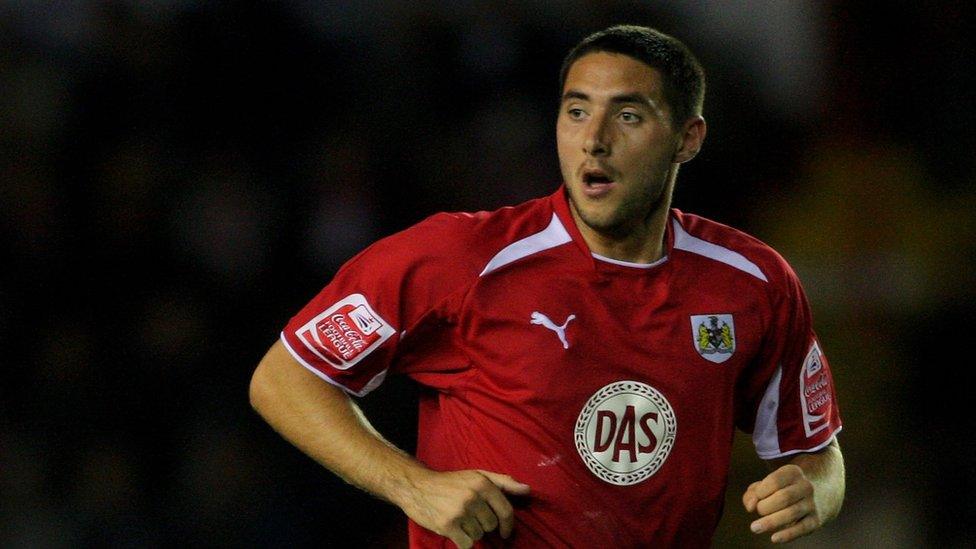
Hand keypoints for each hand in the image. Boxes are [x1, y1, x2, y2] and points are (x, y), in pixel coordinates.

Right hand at [398, 468, 530, 547]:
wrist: (417, 486)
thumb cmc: (451, 482)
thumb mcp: (477, 475)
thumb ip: (504, 482)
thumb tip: (527, 490)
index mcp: (483, 484)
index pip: (505, 511)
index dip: (509, 525)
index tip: (507, 533)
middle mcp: (473, 497)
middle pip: (491, 525)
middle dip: (483, 524)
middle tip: (469, 516)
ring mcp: (460, 512)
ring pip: (478, 535)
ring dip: (471, 532)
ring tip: (459, 519)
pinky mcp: (448, 525)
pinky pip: (466, 544)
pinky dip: (462, 541)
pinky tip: (454, 530)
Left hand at [742, 464, 821, 543]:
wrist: (820, 493)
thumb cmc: (783, 489)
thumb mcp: (768, 484)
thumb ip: (753, 493)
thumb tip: (750, 507)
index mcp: (793, 473)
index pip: (775, 481)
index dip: (761, 491)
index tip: (757, 498)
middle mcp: (805, 486)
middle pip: (783, 498)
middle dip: (765, 507)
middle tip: (759, 511)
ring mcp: (812, 504)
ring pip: (792, 513)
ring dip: (771, 522)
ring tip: (755, 528)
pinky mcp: (816, 520)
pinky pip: (802, 528)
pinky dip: (787, 535)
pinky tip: (774, 539)